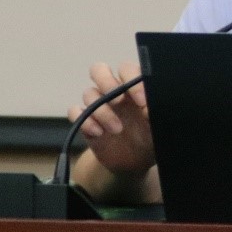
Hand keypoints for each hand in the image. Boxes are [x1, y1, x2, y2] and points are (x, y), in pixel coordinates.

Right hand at [67, 60, 155, 176]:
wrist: (135, 162)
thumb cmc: (149, 137)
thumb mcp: (157, 126)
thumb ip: (154, 113)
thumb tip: (146, 107)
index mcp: (132, 87)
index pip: (126, 70)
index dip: (132, 80)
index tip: (142, 101)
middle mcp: (113, 92)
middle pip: (99, 70)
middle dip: (106, 81)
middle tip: (118, 101)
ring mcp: (98, 106)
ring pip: (88, 93)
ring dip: (102, 111)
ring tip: (117, 129)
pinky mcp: (86, 122)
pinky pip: (75, 112)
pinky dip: (84, 120)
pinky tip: (98, 133)